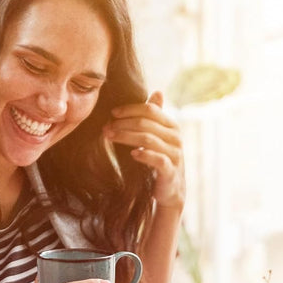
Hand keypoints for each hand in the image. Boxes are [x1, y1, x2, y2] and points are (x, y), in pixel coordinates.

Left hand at [104, 90, 185, 209]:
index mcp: (172, 126)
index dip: (130, 109)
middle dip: (123, 124)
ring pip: (148, 139)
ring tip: (109, 137)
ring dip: (126, 137)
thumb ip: (156, 117)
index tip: (112, 113)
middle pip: (146, 123)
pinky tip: (131, 154)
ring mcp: (175, 154)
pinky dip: (144, 155)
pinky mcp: (171, 171)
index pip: (150, 110)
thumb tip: (158, 92)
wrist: (170, 190)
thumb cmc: (160, 160)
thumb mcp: (158, 137)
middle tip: (106, 127)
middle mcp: (176, 137)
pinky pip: (158, 159)